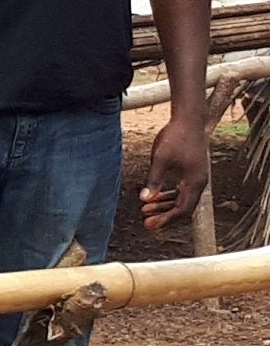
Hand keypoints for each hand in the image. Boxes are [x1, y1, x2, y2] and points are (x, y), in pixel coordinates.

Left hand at [141, 113, 209, 231]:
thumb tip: (145, 199)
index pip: (183, 209)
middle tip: (146, 223)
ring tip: (146, 210)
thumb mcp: (161, 159)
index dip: (166, 219)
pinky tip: (155, 197)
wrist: (188, 120)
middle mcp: (199, 182)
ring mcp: (196, 177)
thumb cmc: (176, 137)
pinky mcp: (192, 171)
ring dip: (164, 205)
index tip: (150, 225)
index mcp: (195, 181)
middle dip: (164, 216)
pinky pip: (181, 189)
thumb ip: (154, 180)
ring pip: (182, 198)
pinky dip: (168, 195)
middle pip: (183, 207)